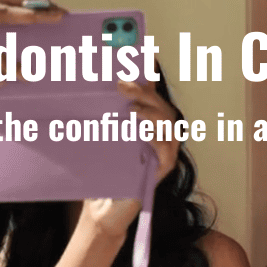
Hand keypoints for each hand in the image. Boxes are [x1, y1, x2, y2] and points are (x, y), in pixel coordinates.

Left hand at [78, 80, 182, 235]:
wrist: (101, 208)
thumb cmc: (101, 172)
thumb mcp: (100, 139)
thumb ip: (104, 115)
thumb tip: (98, 87)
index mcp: (146, 124)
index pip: (152, 94)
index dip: (148, 76)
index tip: (140, 58)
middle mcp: (159, 136)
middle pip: (161, 106)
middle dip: (144, 92)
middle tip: (122, 85)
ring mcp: (164, 153)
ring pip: (168, 124)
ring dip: (151, 113)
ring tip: (132, 110)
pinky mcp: (162, 171)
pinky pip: (166, 150)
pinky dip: (155, 138)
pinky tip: (142, 131)